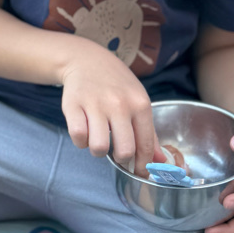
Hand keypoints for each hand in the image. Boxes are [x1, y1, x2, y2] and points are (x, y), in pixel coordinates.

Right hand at [60, 42, 163, 172]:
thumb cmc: (117, 84)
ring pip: (99, 147)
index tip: (139, 172)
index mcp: (140, 104)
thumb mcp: (138, 101)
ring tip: (99, 139)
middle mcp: (119, 104)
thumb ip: (148, 133)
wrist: (88, 60)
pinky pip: (78, 137)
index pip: (145, 145)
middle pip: (124, 151)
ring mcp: (95, 104)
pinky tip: (85, 132)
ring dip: (98, 150)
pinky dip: (81, 141)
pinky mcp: (73, 105)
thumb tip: (159, 161)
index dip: (143, 165)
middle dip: (121, 159)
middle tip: (117, 152)